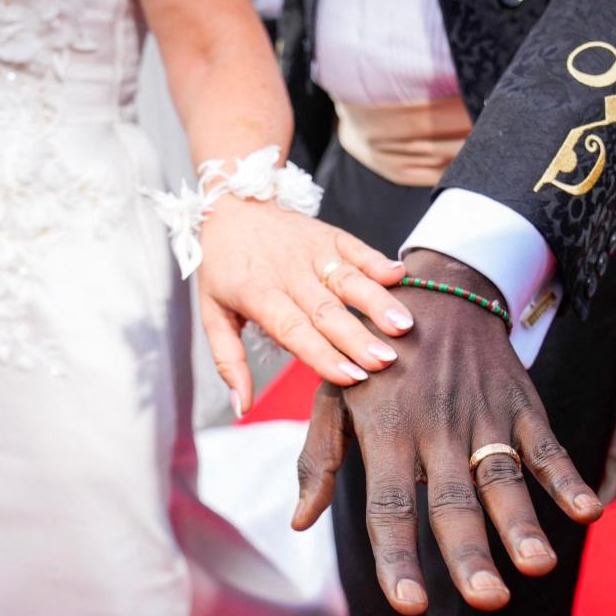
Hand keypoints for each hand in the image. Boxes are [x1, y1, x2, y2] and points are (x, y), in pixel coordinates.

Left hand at [197, 195, 413, 414]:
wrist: (230, 207)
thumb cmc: (223, 269)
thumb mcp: (213, 314)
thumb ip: (229, 362)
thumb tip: (242, 408)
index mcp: (258, 295)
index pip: (294, 330)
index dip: (323, 354)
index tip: (351, 377)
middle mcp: (289, 273)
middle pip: (327, 309)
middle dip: (358, 337)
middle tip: (386, 361)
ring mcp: (312, 251)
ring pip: (347, 279)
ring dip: (378, 302)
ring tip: (403, 326)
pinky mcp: (329, 235)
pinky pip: (356, 248)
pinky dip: (378, 260)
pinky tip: (400, 276)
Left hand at [292, 250, 602, 615]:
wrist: (433, 290)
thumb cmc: (373, 358)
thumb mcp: (334, 397)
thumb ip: (320, 459)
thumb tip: (301, 521)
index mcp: (386, 434)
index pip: (389, 506)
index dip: (398, 557)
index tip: (409, 603)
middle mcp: (434, 430)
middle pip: (451, 501)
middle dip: (469, 552)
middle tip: (486, 600)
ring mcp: (481, 417)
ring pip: (502, 477)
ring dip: (521, 522)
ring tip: (536, 565)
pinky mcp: (520, 405)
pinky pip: (547, 446)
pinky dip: (568, 477)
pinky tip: (587, 512)